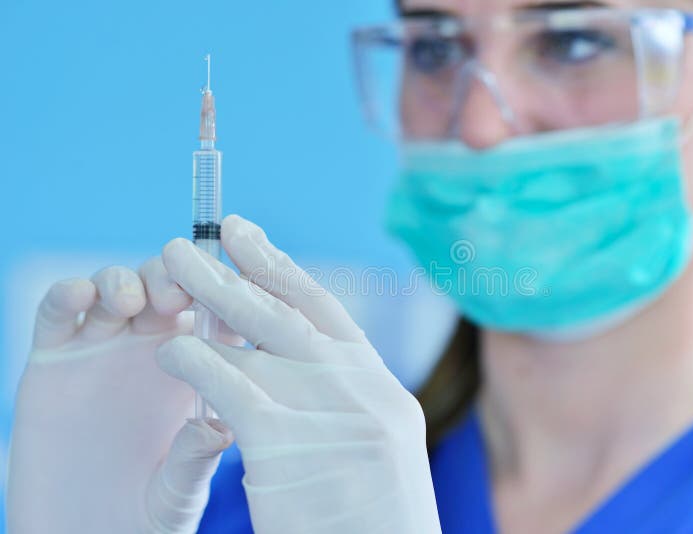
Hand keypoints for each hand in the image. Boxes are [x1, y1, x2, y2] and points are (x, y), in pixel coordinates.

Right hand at [8, 259, 234, 532]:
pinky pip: (59, 311)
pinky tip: (81, 296)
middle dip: (175, 278)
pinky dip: (69, 293)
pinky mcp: (53, 357)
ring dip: (126, 280)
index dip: (226, 291)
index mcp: (201, 369)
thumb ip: (195, 457)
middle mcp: (155, 348)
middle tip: (177, 295)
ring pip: (117, 286)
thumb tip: (220, 425)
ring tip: (132, 301)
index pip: (220, 313)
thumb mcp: (178, 491)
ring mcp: (103, 348)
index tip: (233, 281)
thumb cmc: (145, 519)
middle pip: (170, 286)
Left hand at [156, 214, 441, 533]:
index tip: (249, 238)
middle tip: (203, 234)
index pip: (325, 312)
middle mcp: (357, 386)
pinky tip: (171, 350)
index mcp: (380, 388)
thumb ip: (341, 401)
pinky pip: (227, 385)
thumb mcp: (376, 448)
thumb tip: (294, 364)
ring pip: (256, 335)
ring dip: (209, 296)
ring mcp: (324, 409)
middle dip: (242, 267)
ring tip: (169, 268)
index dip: (282, 270)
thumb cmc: (375, 522)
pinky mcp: (280, 440)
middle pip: (288, 311)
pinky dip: (196, 361)